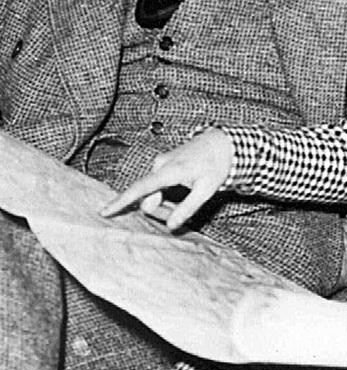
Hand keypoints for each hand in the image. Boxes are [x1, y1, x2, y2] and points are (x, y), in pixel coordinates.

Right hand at [100, 128, 233, 229]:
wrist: (220, 143)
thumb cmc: (215, 165)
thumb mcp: (206, 189)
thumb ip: (187, 208)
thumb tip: (170, 226)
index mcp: (170, 170)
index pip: (140, 188)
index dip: (121, 201)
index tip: (104, 211)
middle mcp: (160, 165)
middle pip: (148, 200)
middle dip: (162, 211)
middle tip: (184, 214)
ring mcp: (160, 164)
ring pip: (152, 195)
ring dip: (165, 204)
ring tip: (187, 199)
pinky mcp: (162, 165)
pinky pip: (156, 187)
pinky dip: (166, 195)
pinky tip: (182, 193)